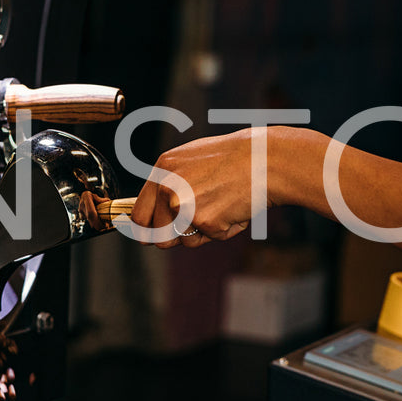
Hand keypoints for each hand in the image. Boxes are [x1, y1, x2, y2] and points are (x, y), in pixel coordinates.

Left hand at [128, 128, 289, 247]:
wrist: (263, 160)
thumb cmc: (231, 159)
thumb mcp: (190, 160)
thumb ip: (168, 184)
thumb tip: (154, 212)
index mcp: (162, 171)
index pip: (139, 214)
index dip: (146, 230)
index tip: (151, 236)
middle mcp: (168, 189)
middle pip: (159, 236)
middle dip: (175, 237)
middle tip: (196, 224)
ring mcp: (184, 206)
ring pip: (185, 241)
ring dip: (202, 233)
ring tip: (220, 207)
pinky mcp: (205, 221)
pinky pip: (209, 239)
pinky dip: (223, 231)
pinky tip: (233, 208)